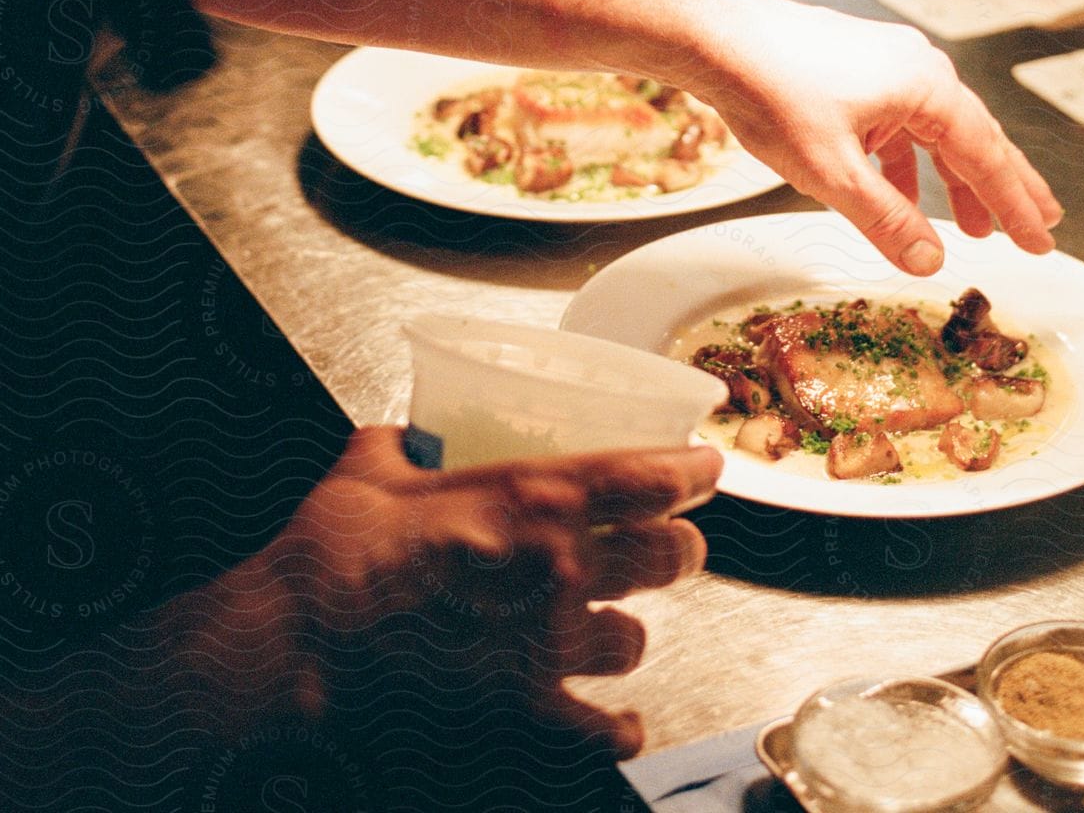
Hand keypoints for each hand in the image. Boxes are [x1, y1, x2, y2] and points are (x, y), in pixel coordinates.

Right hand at [250, 428, 720, 757]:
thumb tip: (407, 433)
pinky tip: (619, 718)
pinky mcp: (525, 710)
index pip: (646, 477)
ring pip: (637, 638)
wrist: (299, 644)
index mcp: (531, 495)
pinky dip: (618, 723)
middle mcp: (558, 566)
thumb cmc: (333, 551)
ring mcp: (546, 645)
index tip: (707, 466)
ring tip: (623, 623)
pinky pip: (606, 725)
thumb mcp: (370, 463)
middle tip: (677, 544)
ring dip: (633, 630)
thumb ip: (404, 441)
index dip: (691, 470)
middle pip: (664, 555)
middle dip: (679, 548)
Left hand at [692, 0, 1061, 274]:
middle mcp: (915, 67)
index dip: (1015, 204)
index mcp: (926, 86)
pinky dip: (908, 162)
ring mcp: (885, 63)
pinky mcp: (855, 69)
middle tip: (1037, 227)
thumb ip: (887, 220)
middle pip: (973, 136)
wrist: (715, 40)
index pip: (986, 155)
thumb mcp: (834, 173)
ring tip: (973, 225)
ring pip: (935, 130)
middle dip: (1003, 187)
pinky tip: (901, 195)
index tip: (1039, 240)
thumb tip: (930, 260)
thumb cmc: (771, 90)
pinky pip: (898, 122)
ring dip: (953, 178)